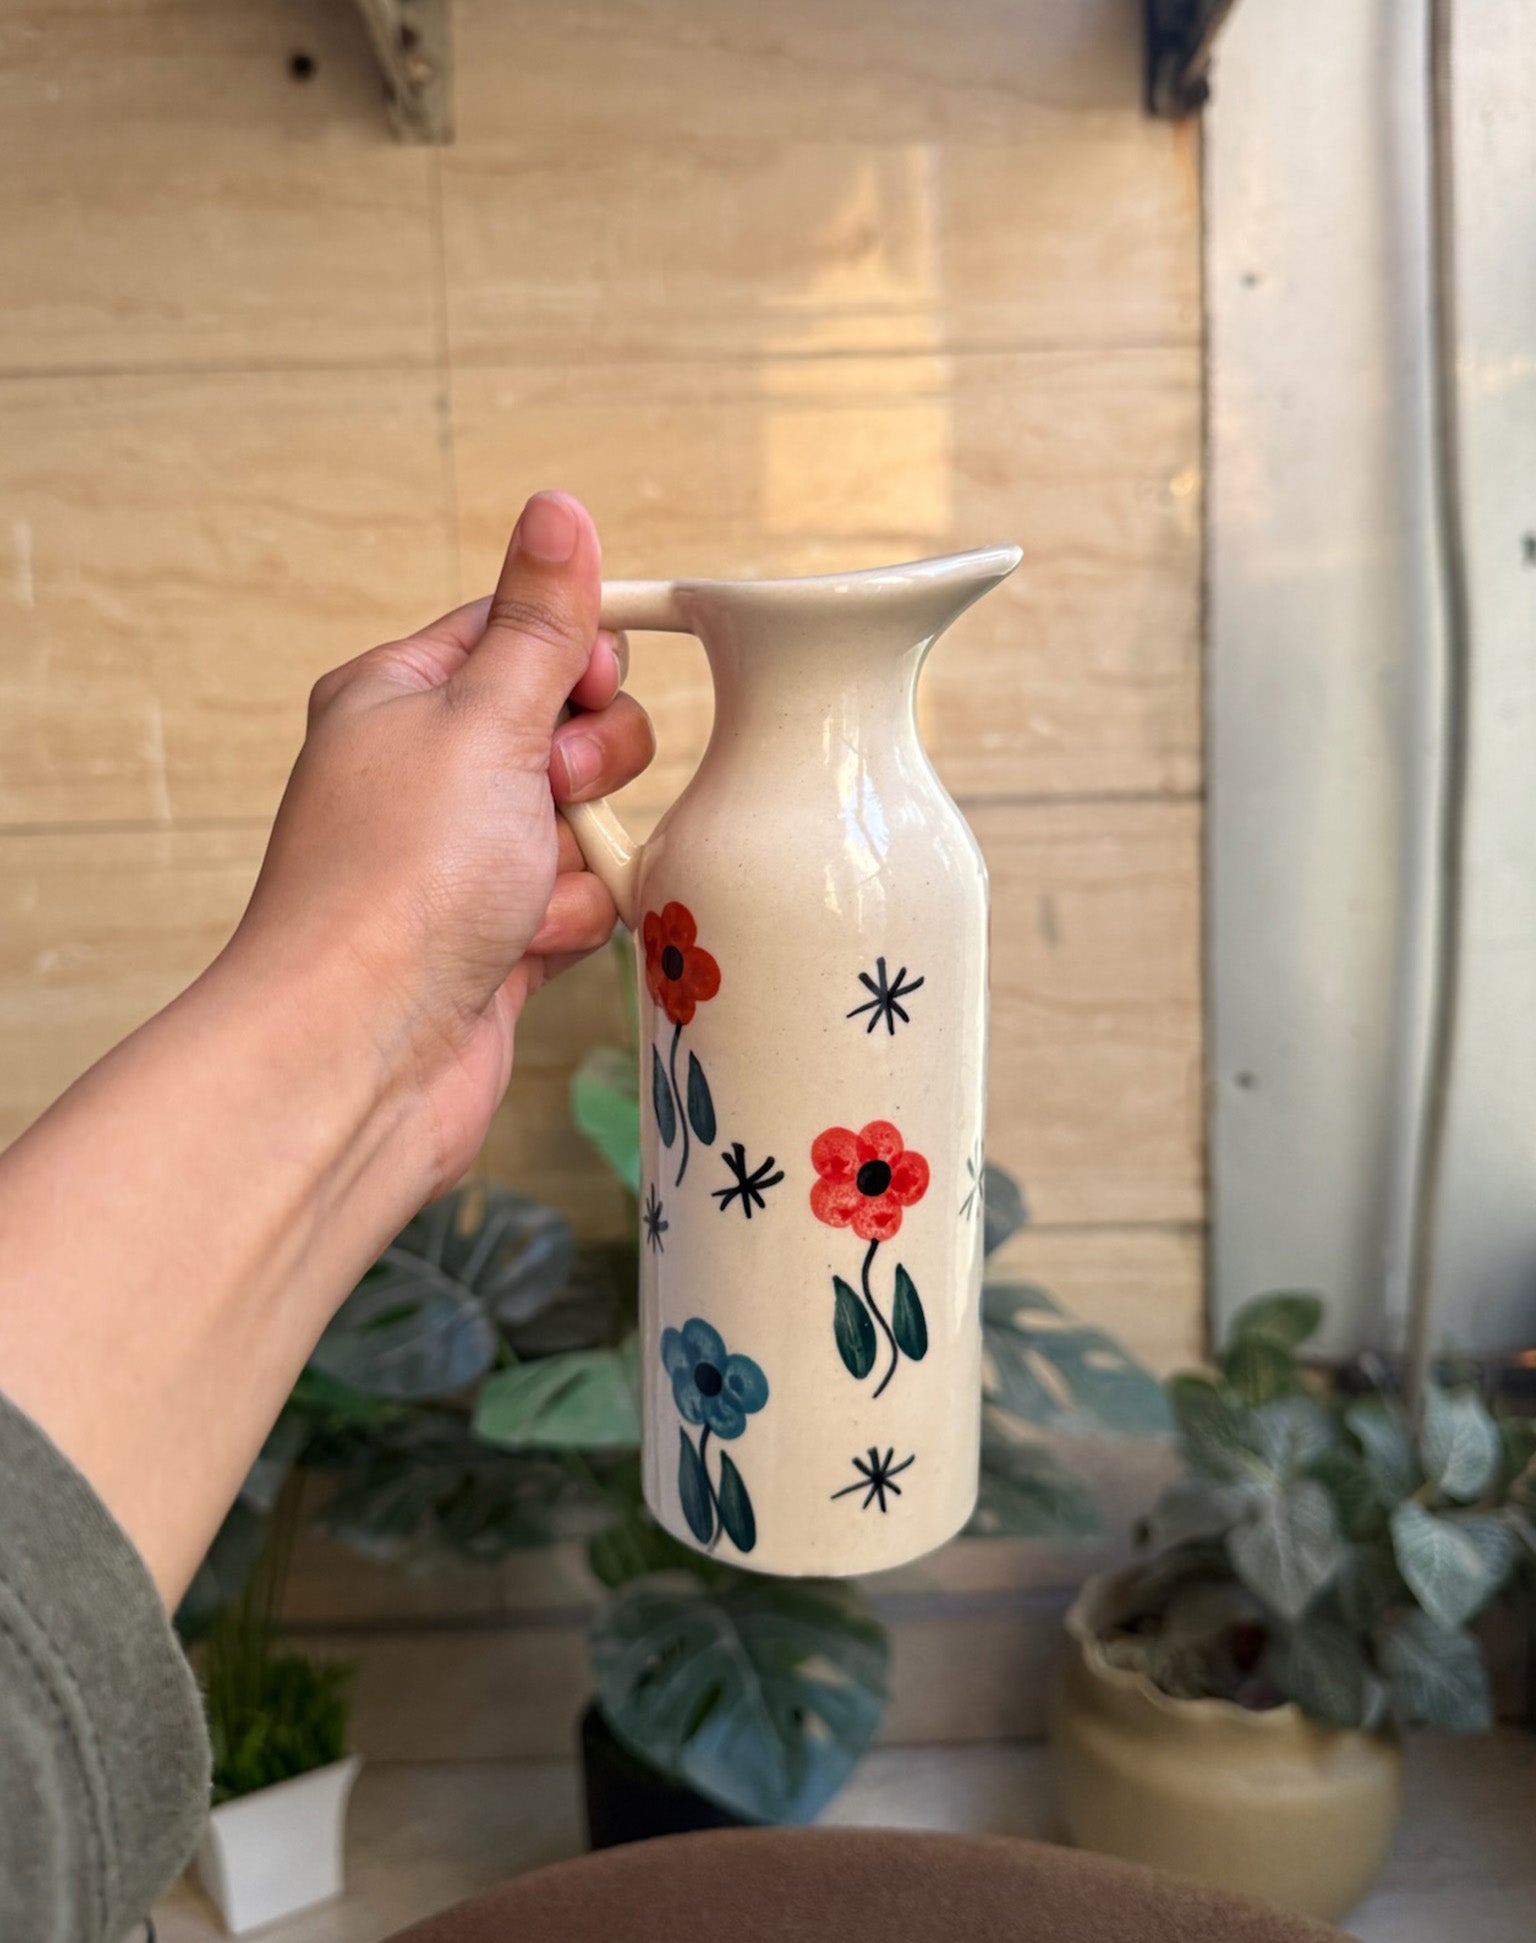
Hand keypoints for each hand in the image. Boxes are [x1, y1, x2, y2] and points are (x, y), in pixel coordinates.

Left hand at [230, 491, 651, 1188]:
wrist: (364, 1052)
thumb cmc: (399, 882)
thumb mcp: (483, 719)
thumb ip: (542, 623)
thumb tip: (558, 509)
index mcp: (401, 697)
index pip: (520, 631)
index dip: (577, 657)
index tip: (590, 688)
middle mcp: (429, 772)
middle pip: (571, 726)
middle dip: (590, 766)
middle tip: (550, 795)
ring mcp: (465, 859)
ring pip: (588, 822)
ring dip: (580, 857)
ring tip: (526, 893)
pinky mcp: (499, 935)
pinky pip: (582, 899)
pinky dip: (572, 922)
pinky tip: (524, 948)